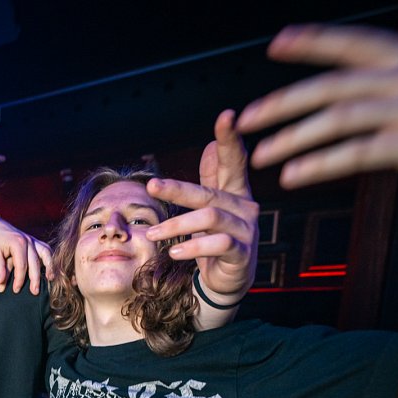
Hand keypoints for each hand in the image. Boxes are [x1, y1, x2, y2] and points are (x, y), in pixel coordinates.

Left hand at [0, 217, 53, 295]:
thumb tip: (0, 282)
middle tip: (35, 292)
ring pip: (45, 254)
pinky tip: (51, 268)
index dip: (19, 279)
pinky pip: (46, 250)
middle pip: (35, 262)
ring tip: (50, 279)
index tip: (16, 290)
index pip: (21, 266)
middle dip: (35, 278)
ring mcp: (33, 240)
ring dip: (49, 267)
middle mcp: (28, 241)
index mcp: (18, 243)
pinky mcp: (34, 241)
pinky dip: (50, 259)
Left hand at [146, 109, 258, 299]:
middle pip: (208, 192)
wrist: (228, 280)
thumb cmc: (216, 239)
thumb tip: (209, 146)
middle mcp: (245, 207)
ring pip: (210, 218)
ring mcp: (246, 230)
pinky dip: (193, 247)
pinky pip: (218, 244)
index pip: (233, 161)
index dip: (230, 139)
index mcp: (235, 192)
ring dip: (177, 224)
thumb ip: (211, 179)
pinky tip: (174, 253)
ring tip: (153, 234)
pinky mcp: (242, 253)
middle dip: (177, 189)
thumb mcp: (211, 208)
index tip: (227, 115)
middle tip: (151, 186)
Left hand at [236, 0, 397, 195]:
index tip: (276, 46)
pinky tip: (296, 174)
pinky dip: (322, 164)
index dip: (314, 42)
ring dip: (294, 138)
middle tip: (249, 119)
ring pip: (340, 120)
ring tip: (264, 154)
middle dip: (283, 103)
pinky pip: (359, 154)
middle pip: (334, 86)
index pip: (354, 43)